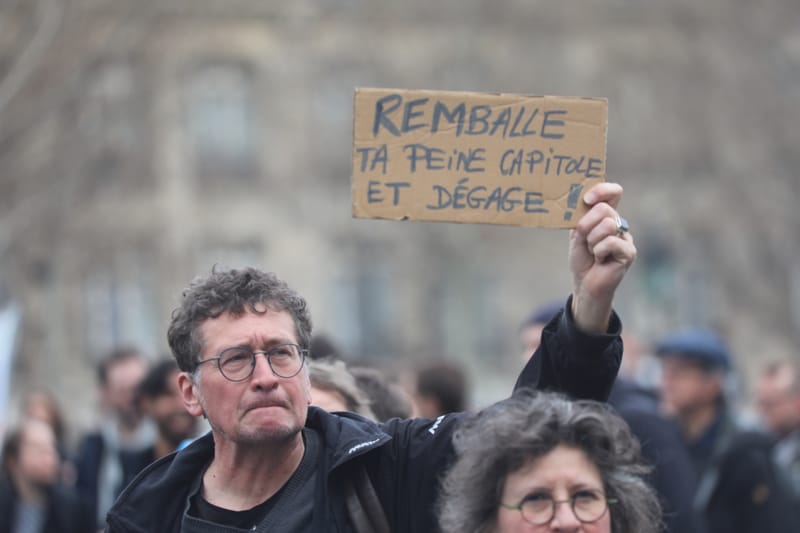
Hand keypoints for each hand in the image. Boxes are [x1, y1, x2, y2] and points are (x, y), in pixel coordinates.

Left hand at [569, 182, 635, 332]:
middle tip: (585, 242)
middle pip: (604, 209)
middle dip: (586, 226)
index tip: (587, 199)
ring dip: (592, 241)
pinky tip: (600, 260)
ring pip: (607, 225)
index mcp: (607, 216)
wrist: (585, 284)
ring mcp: (626, 237)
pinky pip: (610, 241)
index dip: (602, 190)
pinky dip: (598, 251)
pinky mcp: (629, 251)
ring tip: (593, 252)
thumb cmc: (582, 259)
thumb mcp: (577, 234)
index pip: (613, 192)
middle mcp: (619, 224)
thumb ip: (582, 217)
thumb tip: (586, 201)